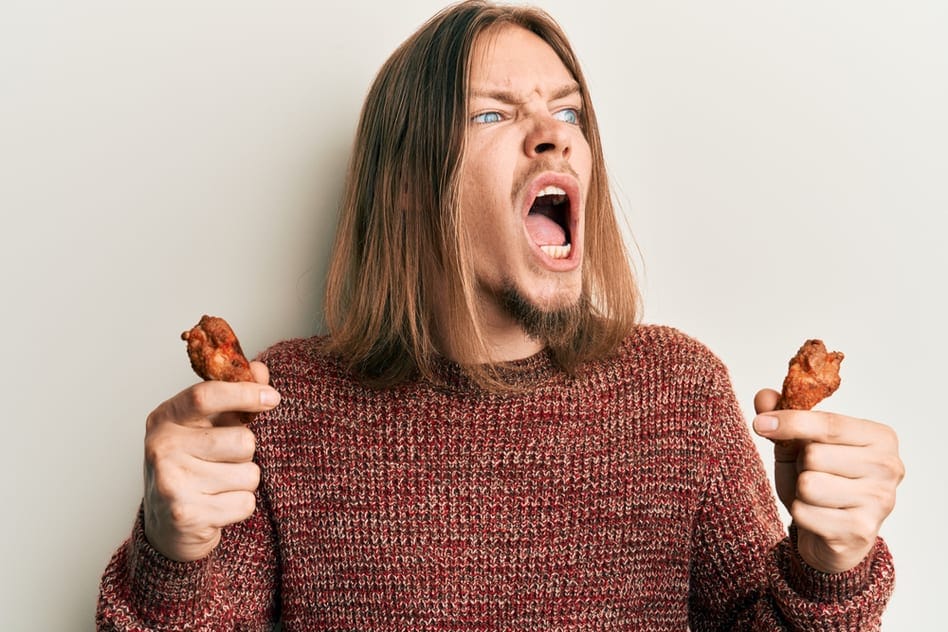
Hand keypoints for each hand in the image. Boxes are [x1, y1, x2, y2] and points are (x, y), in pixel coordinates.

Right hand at [142, 361, 280, 561]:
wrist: (168, 527)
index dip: (244, 393)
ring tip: (218, 487)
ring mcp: (171, 482)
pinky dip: (239, 507)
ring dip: (243, 482)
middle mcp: (161, 447)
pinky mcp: (186, 514)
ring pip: (249, 474)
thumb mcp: (205, 428)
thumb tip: (259, 370)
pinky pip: (245, 502)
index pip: (206, 394)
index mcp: (164, 418)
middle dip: (246, 454)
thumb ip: (233, 398)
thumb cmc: (193, 467)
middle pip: (242, 440)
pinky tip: (216, 508)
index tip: (272, 398)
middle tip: (223, 463)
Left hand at [752, 389, 903, 572]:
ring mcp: (880, 501)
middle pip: (814, 455)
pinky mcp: (861, 530)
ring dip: (800, 492)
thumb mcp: (797, 446)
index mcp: (880, 438)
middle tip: (814, 475)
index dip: (791, 421)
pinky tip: (819, 519)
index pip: (829, 423)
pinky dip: (801, 515)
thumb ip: (782, 417)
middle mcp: (889, 467)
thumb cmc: (819, 481)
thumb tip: (763, 396)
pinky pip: (805, 513)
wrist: (830, 535)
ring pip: (808, 485)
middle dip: (801, 466)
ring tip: (816, 498)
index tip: (761, 424)